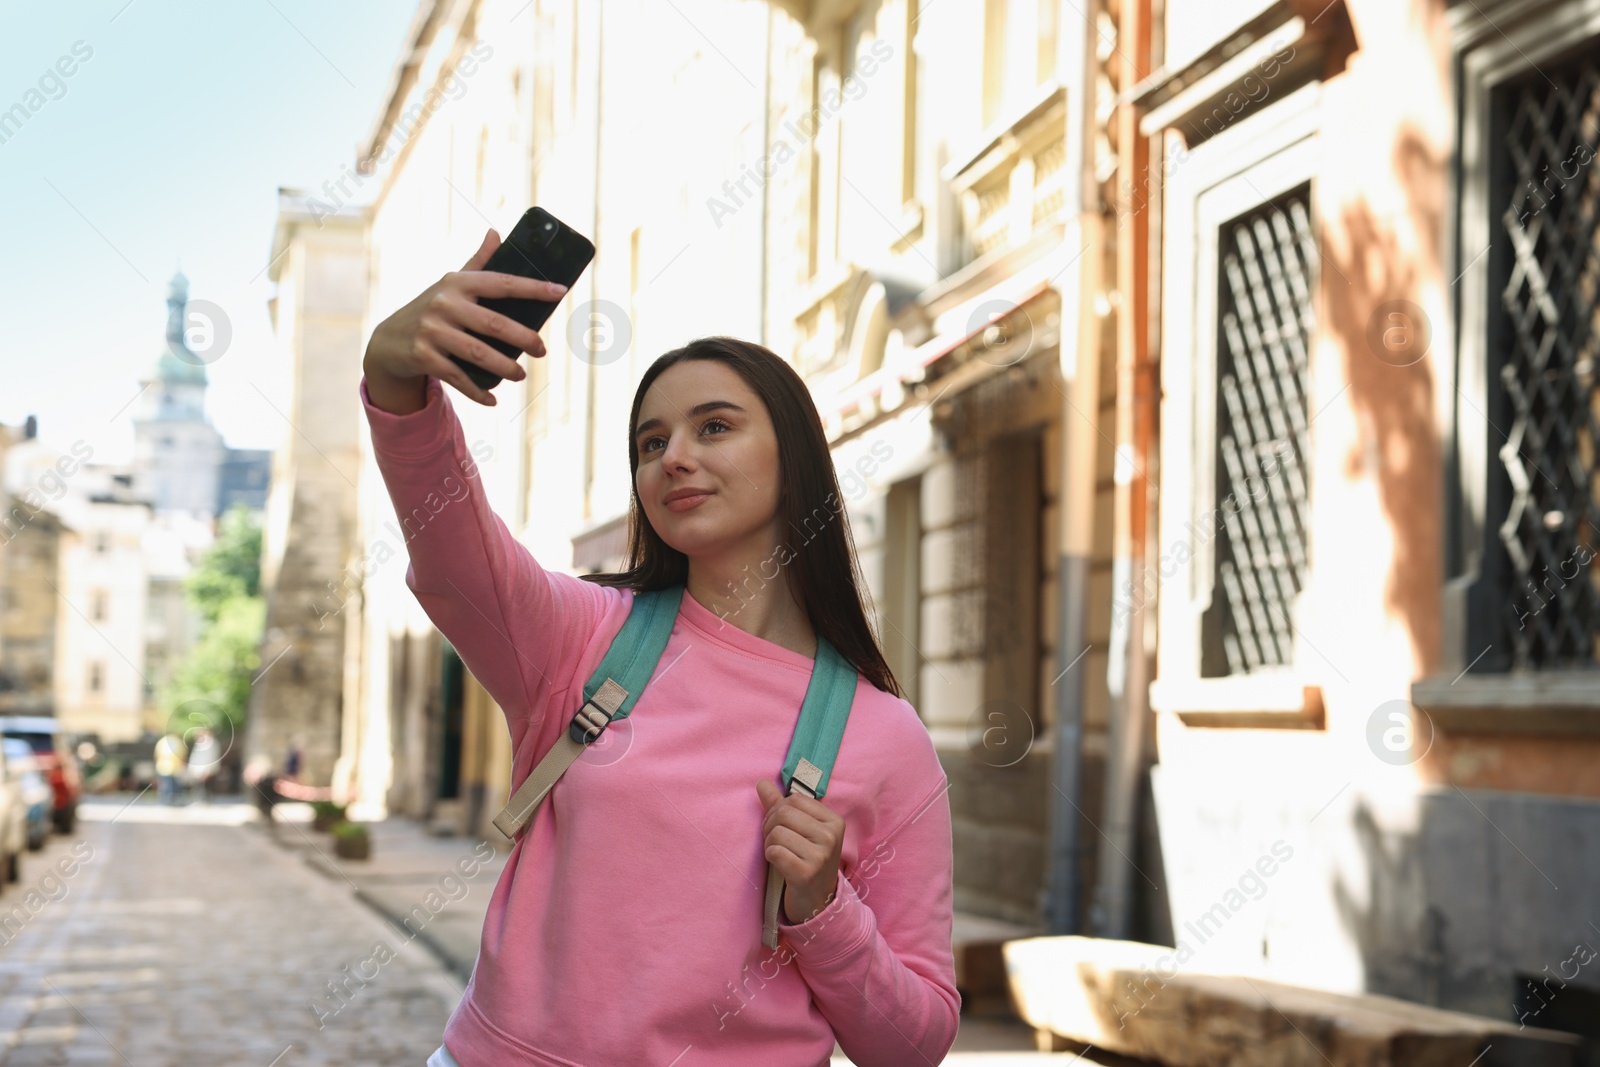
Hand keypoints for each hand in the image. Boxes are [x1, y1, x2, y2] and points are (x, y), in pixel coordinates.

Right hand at [362, 227, 570, 407]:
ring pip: (478, 353)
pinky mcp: (423, 356)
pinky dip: (477, 391)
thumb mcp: (450, 285)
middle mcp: (444, 304)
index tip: (560, 291)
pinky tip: (492, 399)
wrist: (388, 341)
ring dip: (504, 368)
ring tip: (520, 375)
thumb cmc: (432, 309)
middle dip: (523, 339)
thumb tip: (496, 233)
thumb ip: (477, 263)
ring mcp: (432, 330)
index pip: (501, 283)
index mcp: (457, 283)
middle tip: (541, 350)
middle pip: (494, 324)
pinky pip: (458, 377)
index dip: (533, 287)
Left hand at [756, 778, 843, 923]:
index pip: (795, 799)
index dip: (778, 809)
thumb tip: (761, 783)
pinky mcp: (806, 873)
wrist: (816, 901)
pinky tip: (779, 864)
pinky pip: (775, 852)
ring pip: (777, 833)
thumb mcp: (801, 831)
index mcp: (833, 821)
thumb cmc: (806, 859)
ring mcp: (820, 856)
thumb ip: (781, 805)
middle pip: (784, 814)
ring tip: (778, 853)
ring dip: (769, 843)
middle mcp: (831, 837)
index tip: (779, 825)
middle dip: (770, 826)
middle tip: (774, 840)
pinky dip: (770, 856)